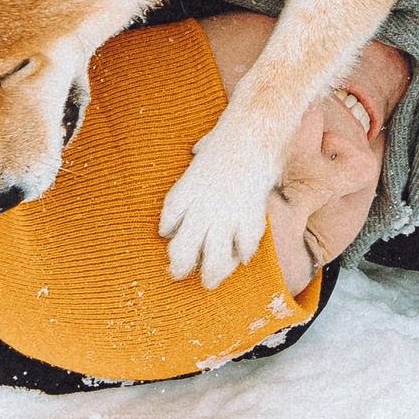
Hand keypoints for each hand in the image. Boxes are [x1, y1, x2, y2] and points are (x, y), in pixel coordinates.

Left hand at [158, 129, 281, 289]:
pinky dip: (243, 254)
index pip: (168, 219)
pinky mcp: (248, 219)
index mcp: (185, 192)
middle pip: (184, 249)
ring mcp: (224, 217)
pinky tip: (242, 260)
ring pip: (213, 256)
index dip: (168, 230)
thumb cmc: (229, 138)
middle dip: (181, 266)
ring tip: (210, 282)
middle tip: (179, 275)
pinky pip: (244, 246)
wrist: (251, 136)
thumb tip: (198, 150)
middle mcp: (200, 210)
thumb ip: (202, 157)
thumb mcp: (206, 147)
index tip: (167, 237)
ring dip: (212, 272)